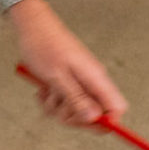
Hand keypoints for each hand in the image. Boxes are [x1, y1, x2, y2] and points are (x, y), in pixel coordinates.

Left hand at [9, 0, 127, 126]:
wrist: (31, 25)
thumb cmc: (43, 46)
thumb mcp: (56, 76)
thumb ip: (76, 97)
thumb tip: (95, 118)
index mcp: (96, 78)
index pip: (117, 107)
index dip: (107, 122)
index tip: (85, 124)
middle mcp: (92, 82)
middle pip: (94, 116)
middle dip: (72, 117)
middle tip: (56, 103)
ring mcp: (80, 83)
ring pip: (74, 112)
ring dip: (56, 108)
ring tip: (46, 90)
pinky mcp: (68, 84)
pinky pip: (63, 104)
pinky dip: (51, 101)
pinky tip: (42, 89)